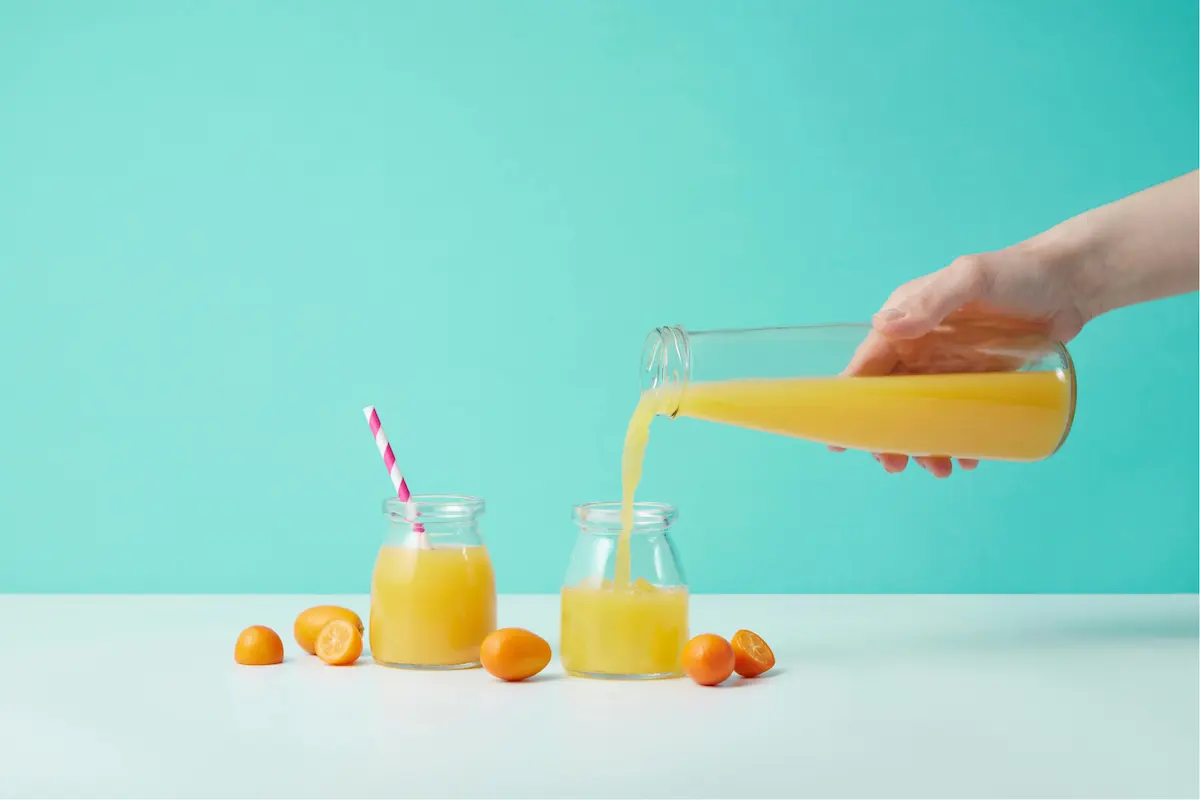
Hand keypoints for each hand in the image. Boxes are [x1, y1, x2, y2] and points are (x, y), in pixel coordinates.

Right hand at [835, 241, 1087, 476]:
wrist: (1073, 282)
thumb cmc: (1019, 273)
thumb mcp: (972, 279)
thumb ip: (932, 300)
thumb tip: (884, 326)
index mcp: (908, 321)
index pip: (868, 365)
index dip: (850, 401)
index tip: (842, 440)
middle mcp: (920, 345)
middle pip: (890, 399)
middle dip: (888, 435)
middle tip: (896, 466)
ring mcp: (949, 365)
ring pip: (922, 414)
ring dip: (923, 445)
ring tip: (940, 469)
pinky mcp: (977, 380)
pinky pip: (957, 416)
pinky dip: (958, 439)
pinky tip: (969, 457)